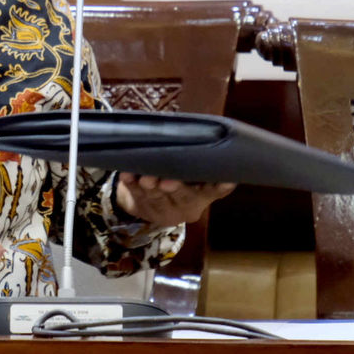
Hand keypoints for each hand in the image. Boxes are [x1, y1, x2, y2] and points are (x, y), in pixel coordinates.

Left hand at [116, 172, 235, 228]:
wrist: (153, 203)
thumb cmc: (181, 182)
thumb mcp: (196, 178)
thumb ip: (203, 168)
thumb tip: (212, 144)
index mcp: (203, 196)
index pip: (215, 191)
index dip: (221, 186)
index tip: (226, 180)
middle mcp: (185, 206)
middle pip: (182, 197)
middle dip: (176, 188)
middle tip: (169, 181)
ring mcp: (162, 209)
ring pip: (157, 197)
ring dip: (150, 187)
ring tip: (146, 178)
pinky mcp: (141, 206)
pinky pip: (135, 195)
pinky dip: (131, 185)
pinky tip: (127, 176)